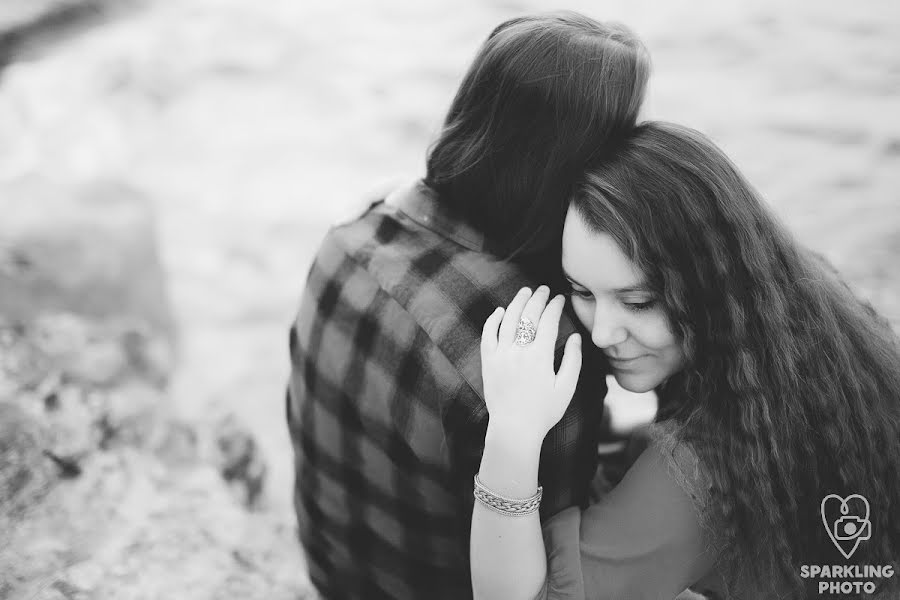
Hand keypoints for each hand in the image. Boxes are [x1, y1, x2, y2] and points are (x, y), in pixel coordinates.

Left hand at [480, 286, 582, 443]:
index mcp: (540, 357)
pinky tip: (501, 311)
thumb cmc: (544, 411)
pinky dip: (494, 320)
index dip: (555, 306)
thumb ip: (573, 360)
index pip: (548, 321)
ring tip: (525, 291)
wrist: (514, 429)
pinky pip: (488, 334)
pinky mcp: (488, 362)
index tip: (560, 298)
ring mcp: (500, 355)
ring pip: (508, 319)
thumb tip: (575, 336)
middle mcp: (518, 352)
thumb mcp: (566, 387)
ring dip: (517, 302)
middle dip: (537, 298)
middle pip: (528, 315)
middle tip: (544, 289)